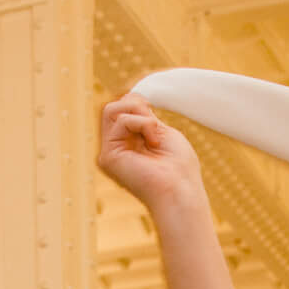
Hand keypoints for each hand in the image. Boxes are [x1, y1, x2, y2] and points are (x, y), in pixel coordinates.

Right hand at [97, 94, 207, 213]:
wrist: (180, 191)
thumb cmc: (179, 167)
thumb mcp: (161, 132)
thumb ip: (143, 118)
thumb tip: (129, 97)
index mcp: (128, 145)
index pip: (123, 110)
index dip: (139, 104)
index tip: (157, 121)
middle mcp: (115, 150)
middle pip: (112, 107)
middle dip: (137, 105)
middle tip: (155, 124)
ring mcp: (109, 154)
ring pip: (110, 110)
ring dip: (138, 112)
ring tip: (153, 131)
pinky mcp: (108, 157)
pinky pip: (121, 121)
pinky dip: (142, 123)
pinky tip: (153, 142)